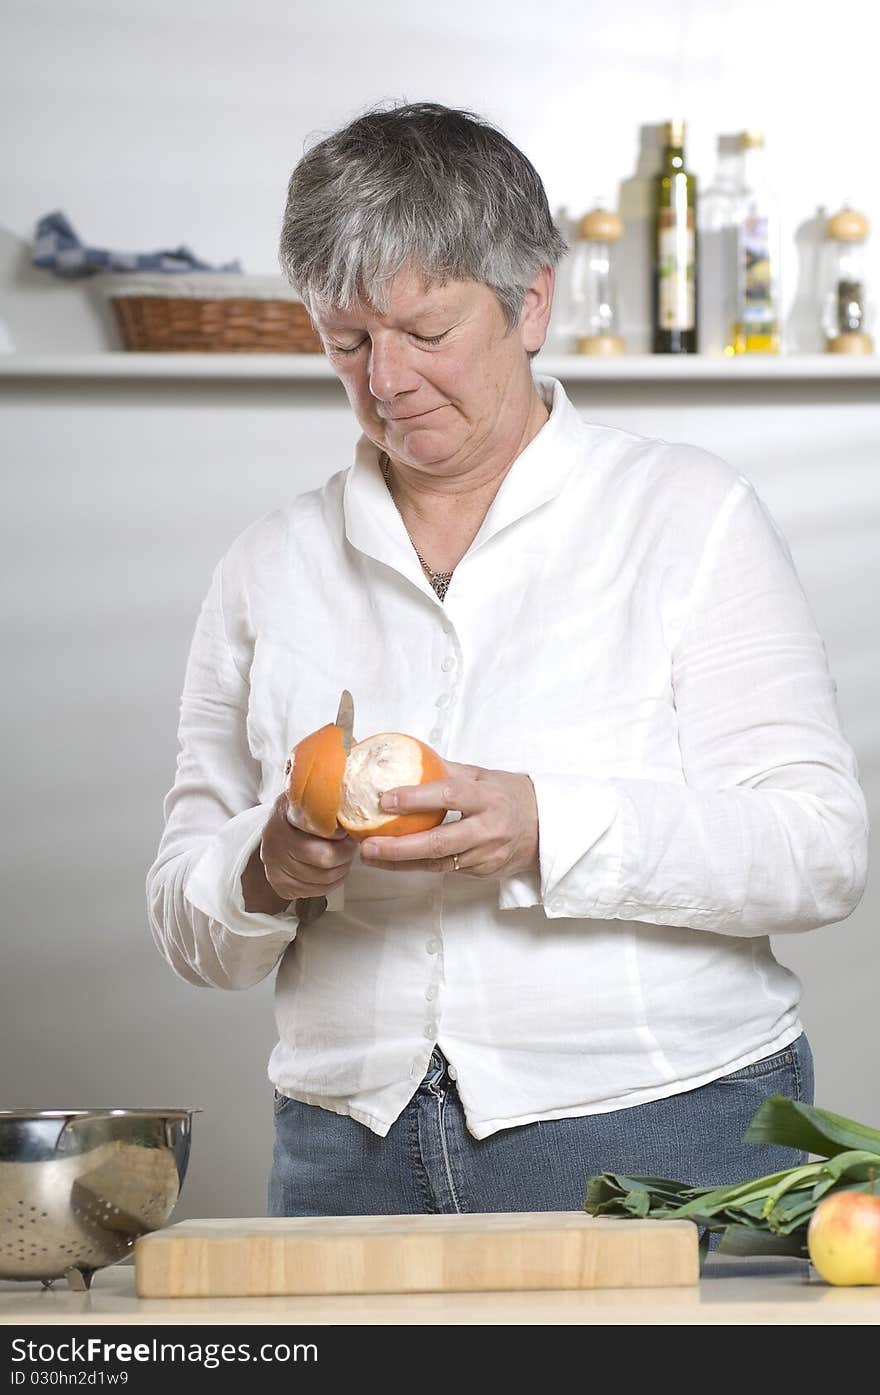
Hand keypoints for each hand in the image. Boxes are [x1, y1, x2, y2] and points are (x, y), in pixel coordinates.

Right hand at [242, 793, 356, 911]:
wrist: (275, 830)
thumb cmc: (297, 813)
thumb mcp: (307, 796)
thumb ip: (324, 796)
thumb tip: (350, 792)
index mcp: (283, 816)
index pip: (319, 834)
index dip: (340, 837)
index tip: (347, 832)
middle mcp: (275, 843)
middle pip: (324, 860)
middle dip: (345, 855)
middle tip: (350, 846)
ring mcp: (275, 867)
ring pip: (323, 879)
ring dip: (341, 870)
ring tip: (343, 857)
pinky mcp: (280, 885)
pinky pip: (315, 891)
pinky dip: (330, 883)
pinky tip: (332, 870)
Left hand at [359, 761, 538, 878]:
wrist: (547, 829)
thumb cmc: (511, 796)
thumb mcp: (485, 776)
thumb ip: (449, 771)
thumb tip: (409, 758)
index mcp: (488, 798)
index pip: (449, 796)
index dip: (415, 798)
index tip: (385, 799)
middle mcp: (488, 829)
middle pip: (438, 842)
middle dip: (399, 846)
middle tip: (368, 844)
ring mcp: (486, 855)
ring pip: (437, 863)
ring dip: (400, 862)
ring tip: (371, 855)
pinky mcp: (483, 872)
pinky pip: (445, 871)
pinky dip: (418, 866)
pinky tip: (394, 862)